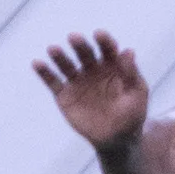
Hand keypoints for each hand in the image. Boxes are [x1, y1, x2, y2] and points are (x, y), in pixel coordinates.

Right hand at [34, 30, 149, 151]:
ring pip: (66, 65)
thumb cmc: (132, 114)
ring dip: (59, 56)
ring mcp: (77, 81)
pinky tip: (37, 63)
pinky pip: (53, 82)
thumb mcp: (137, 94)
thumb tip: (129, 51)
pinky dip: (44, 72)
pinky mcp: (64, 95)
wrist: (117, 139)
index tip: (99, 34)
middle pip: (85, 53)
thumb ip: (131, 74)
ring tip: (53, 49)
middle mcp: (92, 69)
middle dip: (80, 45)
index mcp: (112, 66)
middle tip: (74, 37)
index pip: (107, 49)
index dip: (104, 41)